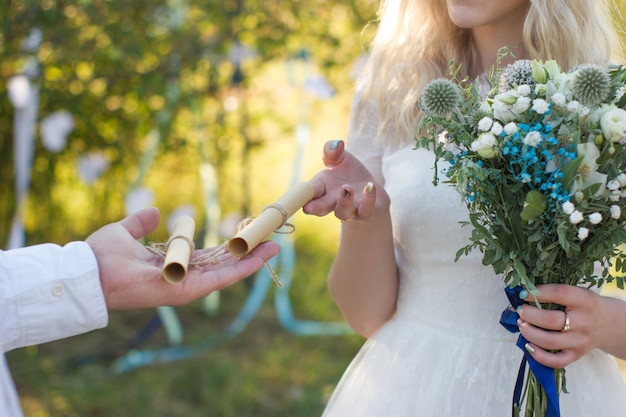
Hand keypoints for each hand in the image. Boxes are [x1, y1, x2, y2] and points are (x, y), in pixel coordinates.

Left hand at [86, 207, 279, 309]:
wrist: (89, 271)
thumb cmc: (102, 256)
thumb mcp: (125, 232)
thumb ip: (140, 223)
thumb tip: (154, 211)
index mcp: (174, 265)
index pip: (210, 257)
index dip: (230, 246)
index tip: (248, 234)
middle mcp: (185, 277)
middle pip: (225, 264)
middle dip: (250, 252)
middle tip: (273, 239)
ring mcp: (188, 285)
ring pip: (229, 272)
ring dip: (253, 259)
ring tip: (275, 246)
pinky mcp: (187, 290)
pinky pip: (221, 279)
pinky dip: (242, 268)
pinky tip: (260, 257)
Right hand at [304, 140, 388, 221]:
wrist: (370, 187)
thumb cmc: (349, 173)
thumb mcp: (340, 158)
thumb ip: (332, 150)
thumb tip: (336, 144)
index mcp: (321, 188)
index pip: (309, 193)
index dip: (302, 197)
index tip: (297, 198)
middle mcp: (332, 202)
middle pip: (321, 209)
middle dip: (316, 208)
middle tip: (310, 207)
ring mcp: (349, 209)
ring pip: (343, 213)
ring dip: (343, 203)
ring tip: (346, 188)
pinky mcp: (367, 211)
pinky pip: (366, 210)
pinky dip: (368, 200)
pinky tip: (370, 186)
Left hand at [517, 284, 612, 367]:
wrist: (607, 324)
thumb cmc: (584, 305)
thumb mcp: (576, 293)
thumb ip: (552, 293)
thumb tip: (522, 295)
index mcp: (585, 301)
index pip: (559, 294)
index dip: (538, 293)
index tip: (524, 293)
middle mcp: (584, 322)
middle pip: (550, 320)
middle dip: (528, 314)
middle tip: (521, 310)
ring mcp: (580, 342)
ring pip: (549, 341)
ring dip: (528, 332)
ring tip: (521, 324)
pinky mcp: (576, 355)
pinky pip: (555, 361)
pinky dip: (537, 355)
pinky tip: (528, 345)